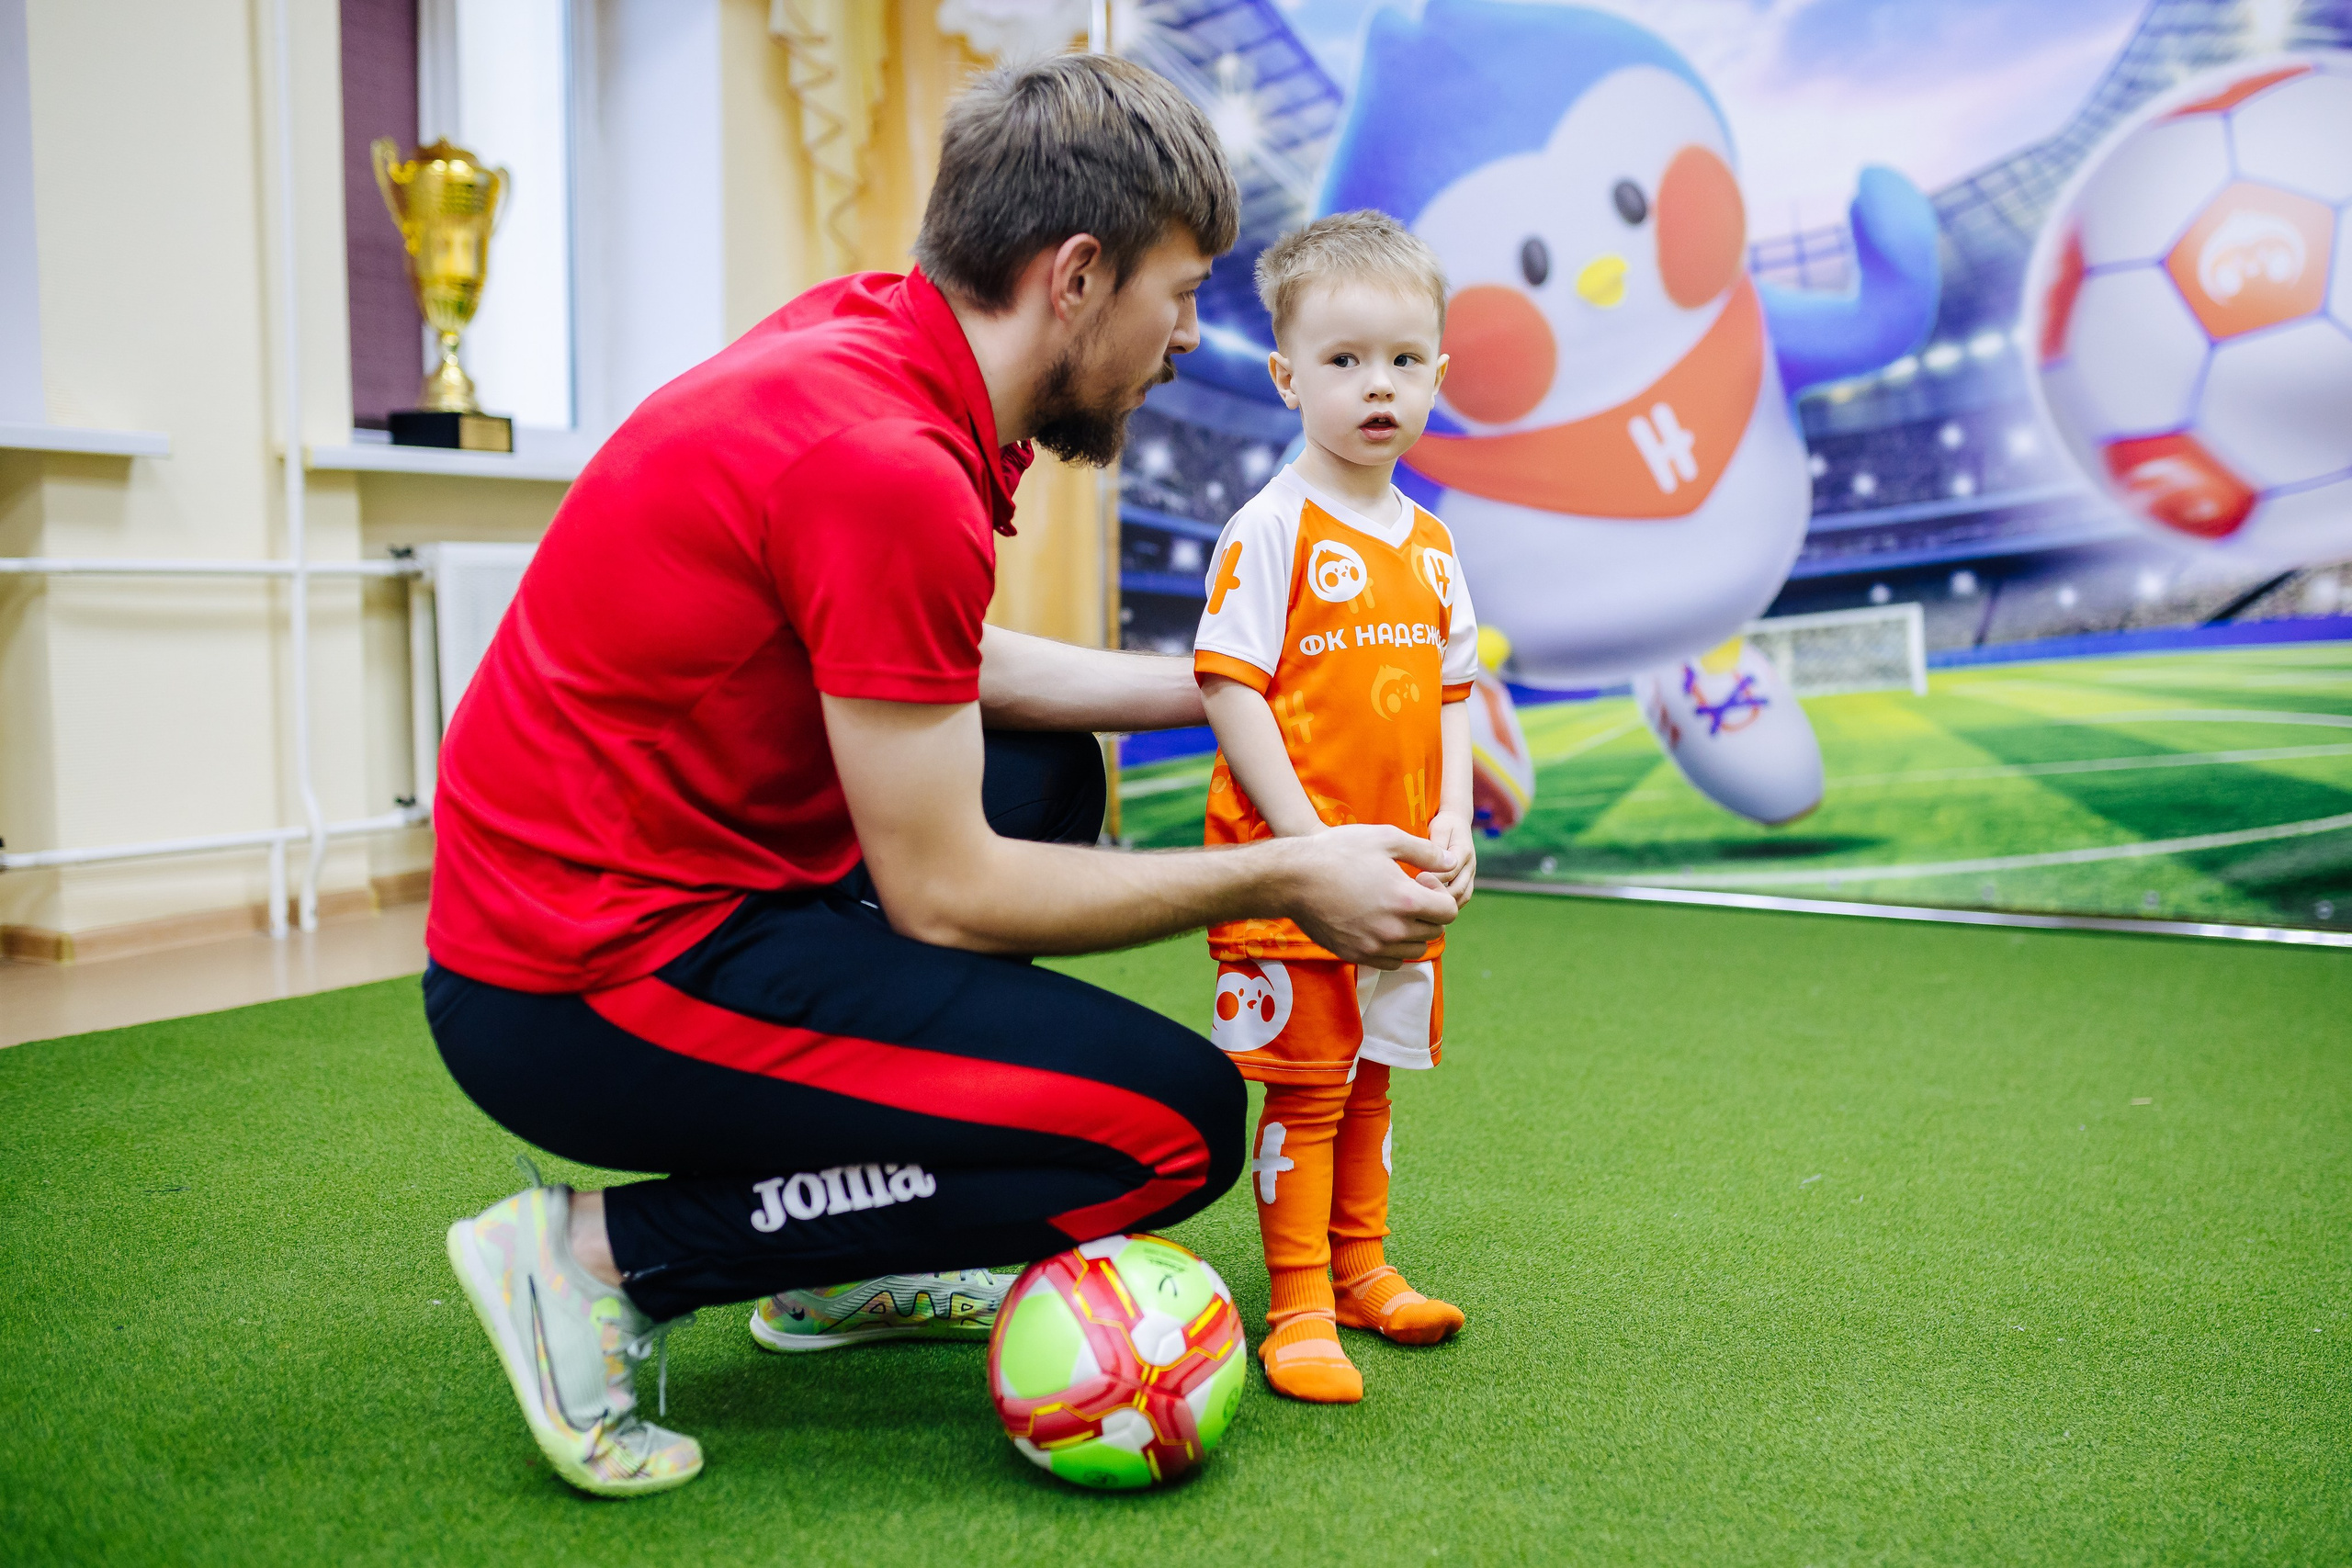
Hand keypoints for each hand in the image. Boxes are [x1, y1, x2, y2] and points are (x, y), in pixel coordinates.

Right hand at [1282, 824, 1458, 968]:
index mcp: (1406, 900)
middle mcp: (1394, 929)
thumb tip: (1452, 861)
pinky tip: (1379, 926)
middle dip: (1429, 913)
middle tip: (1408, 893)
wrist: (1292, 878)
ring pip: (1414, 950)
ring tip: (1394, 911)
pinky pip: (1391, 962)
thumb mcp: (1385, 838)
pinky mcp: (1356, 955)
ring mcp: (1374, 946)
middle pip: (1434, 932)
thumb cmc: (1338, 852)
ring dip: (1413, 932)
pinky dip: (1393, 948)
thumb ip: (1425, 851)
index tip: (1422, 881)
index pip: (1449, 911)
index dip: (1441, 894)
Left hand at [1418, 811, 1476, 907]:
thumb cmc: (1443, 825)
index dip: (1432, 881)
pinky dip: (1448, 906)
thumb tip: (1428, 868)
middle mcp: (1470, 866)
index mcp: (1463, 851)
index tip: (1414, 883)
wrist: (1458, 823)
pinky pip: (1461, 900)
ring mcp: (1471, 875)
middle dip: (1437, 897)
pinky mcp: (1468, 882)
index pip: (1449, 873)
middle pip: (1457, 890)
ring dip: (1443, 905)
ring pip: (1462, 898)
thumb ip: (1435, 847)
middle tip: (1416, 899)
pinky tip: (1430, 907)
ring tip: (1423, 907)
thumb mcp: (1438, 829)